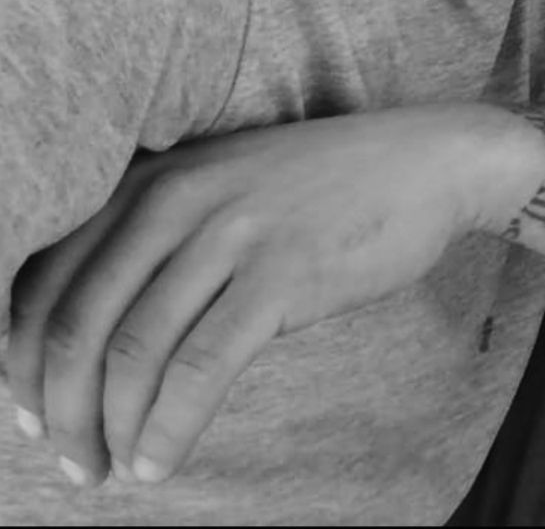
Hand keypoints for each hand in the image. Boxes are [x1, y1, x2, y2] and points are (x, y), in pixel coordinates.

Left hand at [7, 106, 499, 487]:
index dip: (21, 357)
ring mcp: (231, 232)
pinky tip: (159, 462)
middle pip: (77, 320)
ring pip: (132, 349)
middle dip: (60, 407)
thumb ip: (153, 234)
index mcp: (151, 177)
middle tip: (71, 458)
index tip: (27, 412)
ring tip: (114, 467)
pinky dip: (168, 428)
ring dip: (108, 428)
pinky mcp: (282, 272)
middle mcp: (176, 196)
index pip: (48, 274)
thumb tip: (83, 334)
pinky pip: (201, 368)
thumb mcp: (219, 184)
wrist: (422, 160)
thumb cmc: (316, 186)